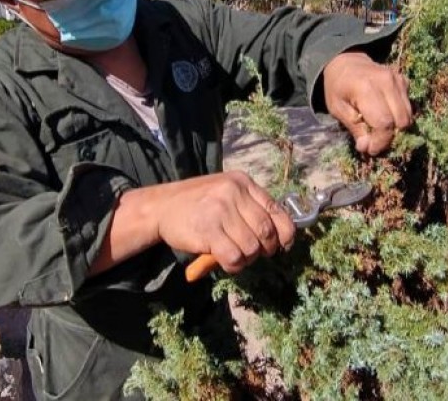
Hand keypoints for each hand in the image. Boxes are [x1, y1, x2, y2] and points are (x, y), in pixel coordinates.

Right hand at [154, 171, 295, 273]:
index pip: (277, 210)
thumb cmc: (197, 203)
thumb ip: (249, 207)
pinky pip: (234, 257)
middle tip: (252, 253)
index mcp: (242, 182)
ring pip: (252, 248)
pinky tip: (224, 261)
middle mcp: (233, 192)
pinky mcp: (208, 230)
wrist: (161, 206)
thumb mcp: (225, 193)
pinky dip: (234, 265)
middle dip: (264, 249)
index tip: (284, 246)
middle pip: (266, 232)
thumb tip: (281, 234)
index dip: (286, 233)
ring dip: (246, 259)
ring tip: (234, 255)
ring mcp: (220, 210)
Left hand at [322, 51, 411, 154]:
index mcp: (366, 88)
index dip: (380, 142)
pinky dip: (399, 117)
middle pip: (401, 121)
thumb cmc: (338, 88)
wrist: (346, 63)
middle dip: (389, 137)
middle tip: (375, 141)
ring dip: (396, 129)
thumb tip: (367, 148)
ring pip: (409, 116)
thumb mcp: (337, 109)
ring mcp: (398, 80)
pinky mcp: (404, 81)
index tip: (371, 150)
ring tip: (378, 129)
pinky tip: (385, 114)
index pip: (384, 123)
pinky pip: (409, 107)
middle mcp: (386, 82)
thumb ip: (354, 128)